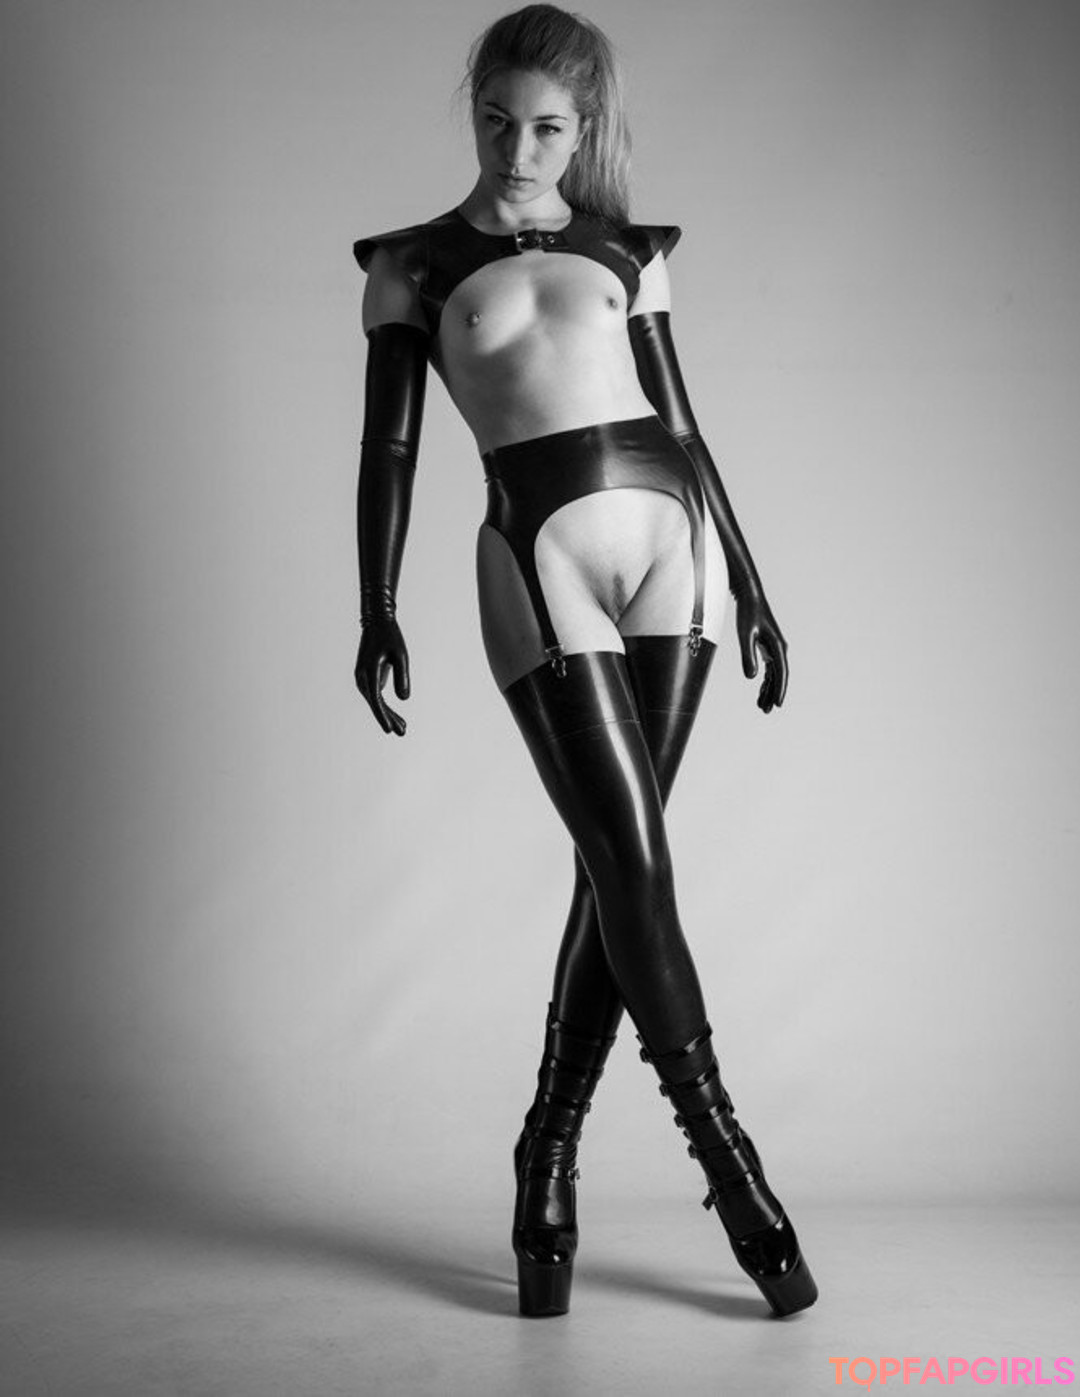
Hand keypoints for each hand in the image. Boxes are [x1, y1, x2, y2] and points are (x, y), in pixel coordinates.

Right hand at [354, 617, 410, 735]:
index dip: (383, 715)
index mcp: (369, 670)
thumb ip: (402, 676)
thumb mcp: (401, 655)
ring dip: (388, 715)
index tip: (389, 730)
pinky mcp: (367, 678)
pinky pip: (376, 696)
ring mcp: (362, 678)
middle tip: (403, 732)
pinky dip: (385, 706)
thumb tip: (404, 699)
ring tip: (403, 728)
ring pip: (375, 701)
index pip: (376, 698)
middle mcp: (362, 676)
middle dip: (388, 719)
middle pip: (375, 703)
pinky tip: (395, 717)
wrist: (376, 621)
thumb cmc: (390, 636)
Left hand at [735, 593, 787, 713]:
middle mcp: (779, 648)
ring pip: (773, 674)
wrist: (749, 596)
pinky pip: (769, 668)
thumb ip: (748, 656)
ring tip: (761, 706)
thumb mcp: (745, 635)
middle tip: (766, 710)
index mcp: (777, 646)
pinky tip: (759, 690)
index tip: (777, 704)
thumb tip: (751, 677)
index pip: (780, 673)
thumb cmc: (747, 613)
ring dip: (768, 689)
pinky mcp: (766, 647)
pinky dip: (764, 680)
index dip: (779, 689)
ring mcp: (774, 648)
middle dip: (773, 694)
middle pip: (778, 677)